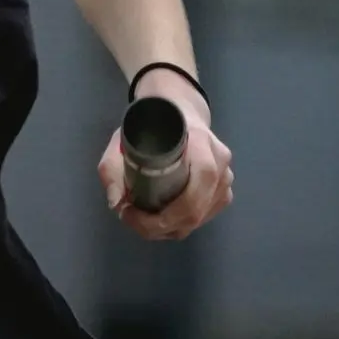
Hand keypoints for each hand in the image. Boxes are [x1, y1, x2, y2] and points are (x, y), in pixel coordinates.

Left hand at [97, 74, 233, 241]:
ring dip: (168, 228)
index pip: (196, 185)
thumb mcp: (123, 137)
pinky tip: (161, 218)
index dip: (164, 211)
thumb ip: (112, 168)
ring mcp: (226, 178)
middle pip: (195, 210)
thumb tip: (116, 203)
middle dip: (159, 226)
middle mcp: (220, 162)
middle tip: (131, 218)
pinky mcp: (224, 192)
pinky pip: (203, 218)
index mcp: (200, 142)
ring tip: (143, 218)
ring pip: (198, 219)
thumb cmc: (151, 124)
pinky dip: (180, 224)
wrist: (179, 110)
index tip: (129, 210)